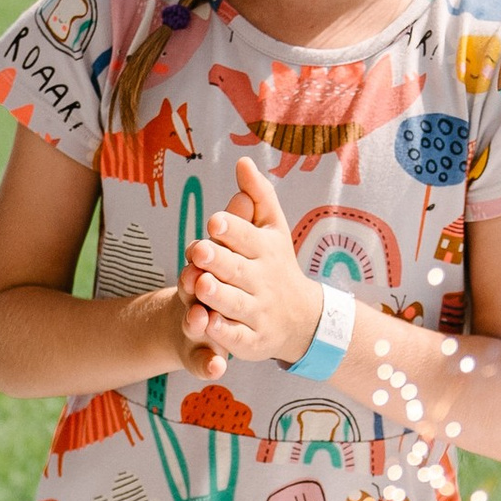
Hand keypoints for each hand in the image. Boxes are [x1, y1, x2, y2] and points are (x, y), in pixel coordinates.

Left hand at [180, 156, 320, 374]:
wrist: (301, 317)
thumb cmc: (276, 264)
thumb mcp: (272, 229)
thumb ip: (257, 196)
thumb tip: (242, 160)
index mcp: (264, 250)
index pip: (246, 237)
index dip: (231, 230)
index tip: (214, 222)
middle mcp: (262, 281)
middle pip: (237, 270)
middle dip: (218, 260)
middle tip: (198, 251)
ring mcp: (259, 312)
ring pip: (235, 304)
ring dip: (218, 295)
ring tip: (200, 285)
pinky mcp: (254, 340)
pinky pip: (239, 338)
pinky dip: (225, 333)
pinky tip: (208, 325)